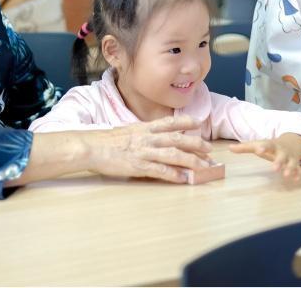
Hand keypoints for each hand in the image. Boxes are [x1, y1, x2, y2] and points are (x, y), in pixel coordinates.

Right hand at [84, 115, 212, 182]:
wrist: (92, 147)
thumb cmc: (106, 141)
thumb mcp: (127, 131)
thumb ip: (142, 134)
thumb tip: (154, 137)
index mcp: (144, 128)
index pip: (168, 123)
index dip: (185, 122)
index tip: (197, 123)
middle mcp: (147, 138)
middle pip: (177, 139)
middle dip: (195, 144)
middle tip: (209, 149)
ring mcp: (144, 152)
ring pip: (173, 155)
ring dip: (191, 161)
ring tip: (204, 166)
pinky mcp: (139, 166)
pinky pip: (160, 170)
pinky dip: (174, 174)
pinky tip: (184, 179)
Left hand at [229, 133, 300, 181]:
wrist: (291, 142)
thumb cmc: (270, 146)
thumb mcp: (258, 144)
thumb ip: (244, 147)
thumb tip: (229, 148)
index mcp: (272, 145)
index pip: (267, 145)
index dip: (262, 147)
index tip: (258, 150)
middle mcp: (282, 151)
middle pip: (281, 156)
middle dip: (279, 162)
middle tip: (274, 169)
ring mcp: (290, 158)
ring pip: (292, 163)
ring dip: (290, 168)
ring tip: (286, 176)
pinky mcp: (296, 165)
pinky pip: (299, 169)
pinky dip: (298, 174)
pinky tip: (296, 180)